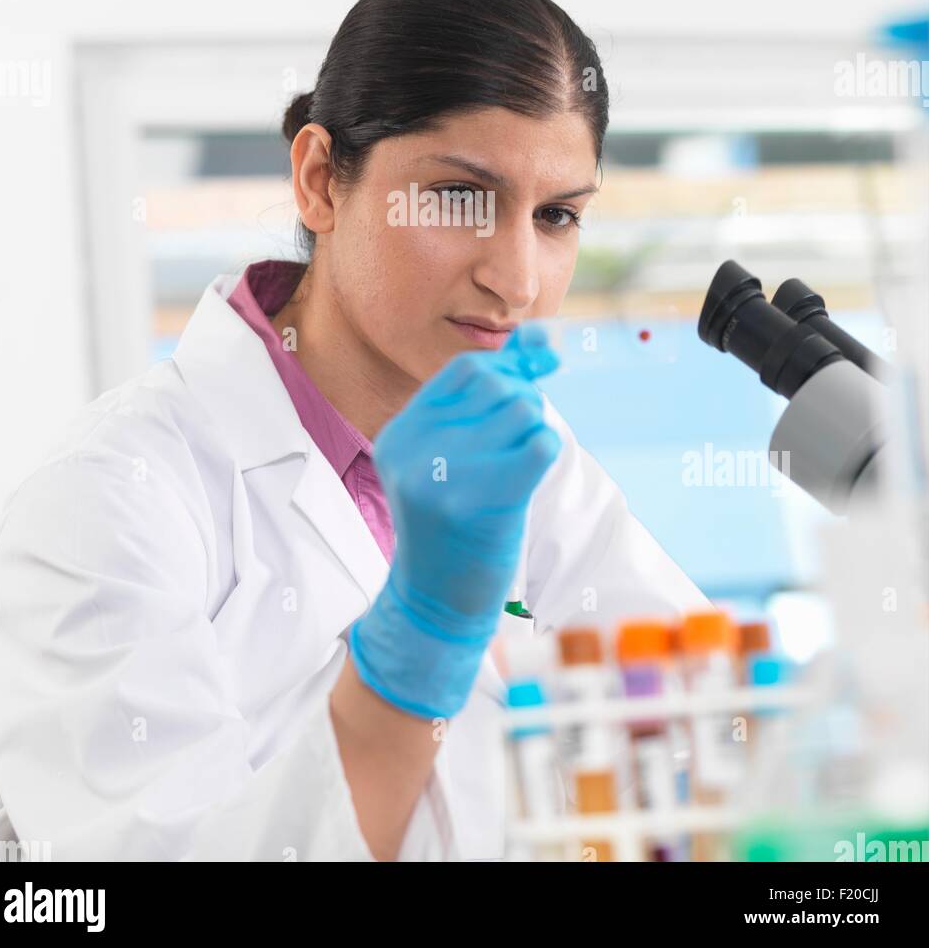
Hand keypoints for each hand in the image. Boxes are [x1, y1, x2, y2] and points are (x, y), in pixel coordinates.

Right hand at [349, 323, 562, 718]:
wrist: (434, 606)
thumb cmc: (455, 526)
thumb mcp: (454, 457)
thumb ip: (493, 398)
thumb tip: (545, 340)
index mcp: (400, 435)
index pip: (465, 372)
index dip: (510, 369)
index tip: (536, 380)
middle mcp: (414, 449)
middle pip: (496, 386)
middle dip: (524, 403)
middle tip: (520, 442)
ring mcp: (444, 475)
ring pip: (521, 410)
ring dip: (535, 430)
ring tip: (519, 465)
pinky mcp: (481, 500)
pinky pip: (539, 443)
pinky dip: (546, 452)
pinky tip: (529, 478)